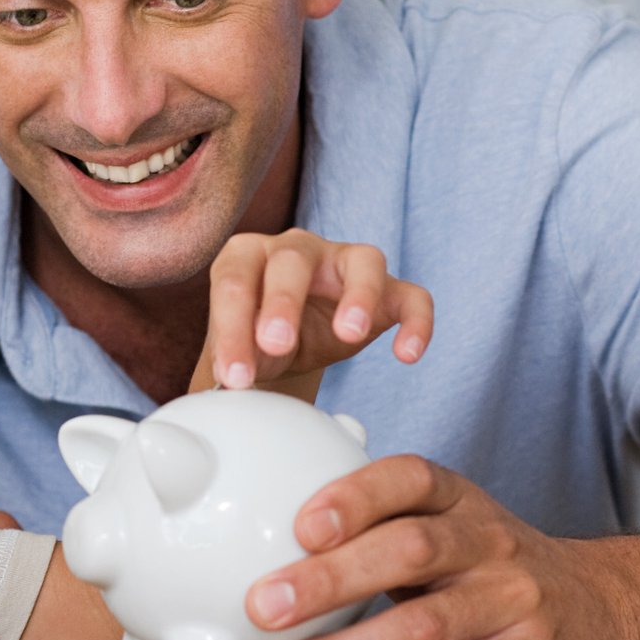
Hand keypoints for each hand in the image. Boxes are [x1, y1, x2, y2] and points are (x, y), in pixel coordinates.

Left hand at [196, 230, 431, 399]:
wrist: (286, 342)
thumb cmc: (255, 339)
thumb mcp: (237, 353)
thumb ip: (230, 365)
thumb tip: (222, 391)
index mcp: (245, 256)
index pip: (235, 283)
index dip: (232, 329)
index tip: (235, 378)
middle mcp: (295, 248)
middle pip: (292, 260)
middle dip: (283, 302)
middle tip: (276, 345)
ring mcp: (345, 262)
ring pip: (363, 260)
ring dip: (359, 295)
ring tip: (350, 334)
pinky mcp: (388, 289)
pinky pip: (412, 296)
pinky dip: (416, 322)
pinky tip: (407, 355)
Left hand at [244, 456, 625, 639]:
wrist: (607, 607)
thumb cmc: (490, 568)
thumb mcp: (443, 526)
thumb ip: (371, 528)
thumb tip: (258, 544)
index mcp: (456, 501)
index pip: (407, 479)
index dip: (354, 496)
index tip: (300, 524)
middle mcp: (487, 542)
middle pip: (407, 552)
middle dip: (328, 580)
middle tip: (262, 606)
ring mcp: (516, 599)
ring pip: (430, 624)